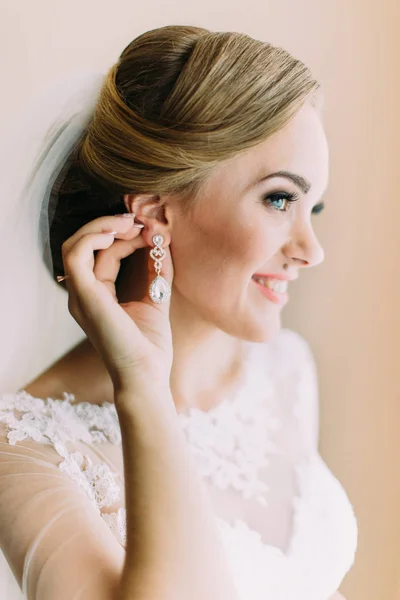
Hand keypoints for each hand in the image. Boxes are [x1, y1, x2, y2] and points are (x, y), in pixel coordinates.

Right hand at [61, 214, 173, 397]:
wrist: (147, 375)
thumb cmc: (149, 347)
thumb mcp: (156, 298)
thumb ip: (157, 271)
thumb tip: (162, 240)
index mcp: (96, 295)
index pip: (103, 254)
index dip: (126, 236)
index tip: (153, 231)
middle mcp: (83, 294)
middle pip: (86, 245)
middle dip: (112, 226)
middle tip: (140, 221)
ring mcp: (80, 295)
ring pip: (76, 245)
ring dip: (103, 227)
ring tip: (133, 224)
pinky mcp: (84, 296)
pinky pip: (76, 255)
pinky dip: (94, 237)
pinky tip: (120, 232)